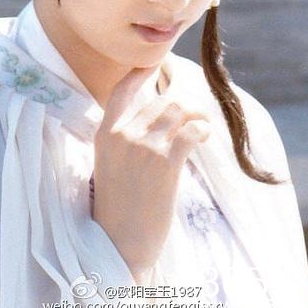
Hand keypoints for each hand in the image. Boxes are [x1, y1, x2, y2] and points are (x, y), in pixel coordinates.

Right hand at [92, 67, 210, 281]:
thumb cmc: (118, 209)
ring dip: (196, 114)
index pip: (122, 91)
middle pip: (161, 100)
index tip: (156, 63)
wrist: (119, 243)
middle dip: (183, 104)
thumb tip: (157, 120)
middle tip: (195, 116)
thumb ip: (125, 140)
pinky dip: (202, 129)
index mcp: (105, 134)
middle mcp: (123, 134)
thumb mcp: (110, 165)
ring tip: (201, 127)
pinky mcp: (165, 162)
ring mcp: (143, 146)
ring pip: (178, 109)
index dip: (140, 73)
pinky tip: (203, 138)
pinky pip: (191, 130)